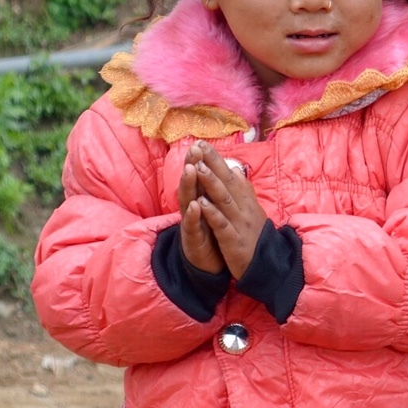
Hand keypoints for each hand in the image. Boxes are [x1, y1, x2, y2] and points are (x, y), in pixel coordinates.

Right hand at [177, 154, 223, 274]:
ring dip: (188, 185)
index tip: (200, 142)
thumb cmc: (212, 233)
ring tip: (190, 169)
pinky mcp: (192, 241)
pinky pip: (192, 226)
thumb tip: (220, 170)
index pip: (199, 178)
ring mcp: (191, 224)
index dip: (199, 161)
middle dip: (190, 166)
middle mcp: (192, 209)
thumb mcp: (214, 210)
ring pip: (187, 202)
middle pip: (190, 184)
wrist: (210, 265)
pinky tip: (195, 205)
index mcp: (201, 201)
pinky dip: (193, 216)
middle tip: (193, 149)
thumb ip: (214, 191)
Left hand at [183, 141, 267, 279]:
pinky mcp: (234, 240)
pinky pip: (222, 224)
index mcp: (246, 201)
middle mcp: (244, 208)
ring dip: (211, 183)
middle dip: (213, 164)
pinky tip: (200, 203)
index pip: (231, 175)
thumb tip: (237, 170)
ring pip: (224, 200)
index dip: (217, 160)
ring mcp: (240, 223)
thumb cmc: (255, 237)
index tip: (204, 144)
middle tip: (199, 146)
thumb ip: (243, 191)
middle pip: (228, 182)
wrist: (267, 265)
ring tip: (199, 167)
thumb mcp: (252, 211)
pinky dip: (212, 213)